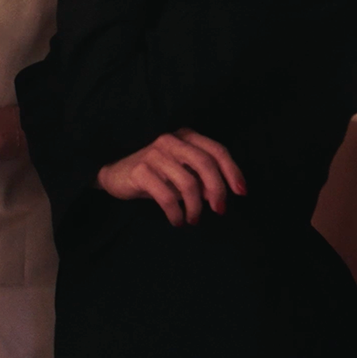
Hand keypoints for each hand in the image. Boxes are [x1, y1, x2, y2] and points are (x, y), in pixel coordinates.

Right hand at [95, 128, 246, 225]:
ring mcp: (154, 154)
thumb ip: (202, 178)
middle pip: (205, 163)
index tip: (241, 193)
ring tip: (193, 219)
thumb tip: (218, 196)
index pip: (217, 150)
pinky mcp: (140, 171)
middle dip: (217, 190)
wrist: (115, 174)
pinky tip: (177, 221)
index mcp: (185, 136)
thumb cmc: (155, 174)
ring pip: (188, 183)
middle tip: (219, 210)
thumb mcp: (181, 172)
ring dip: (195, 207)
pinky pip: (167, 196)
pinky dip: (176, 213)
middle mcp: (171, 140)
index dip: (232, 172)